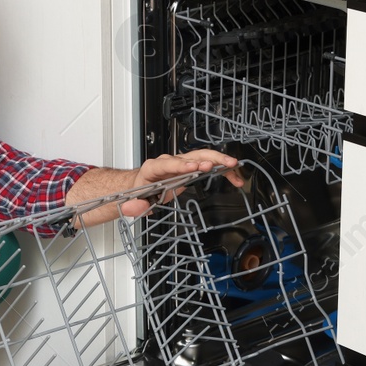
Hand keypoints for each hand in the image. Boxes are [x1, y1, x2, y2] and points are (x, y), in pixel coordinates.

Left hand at [118, 149, 243, 217]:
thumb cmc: (141, 189)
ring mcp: (182, 162)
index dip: (181, 165)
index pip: (168, 164)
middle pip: (190, 156)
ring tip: (234, 166)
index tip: (192, 167)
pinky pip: (210, 165)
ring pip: (203, 156)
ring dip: (219, 160)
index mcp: (154, 168)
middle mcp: (170, 162)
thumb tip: (130, 209)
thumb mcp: (135, 200)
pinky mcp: (192, 166)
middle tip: (219, 163)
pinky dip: (223, 171)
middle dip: (206, 159)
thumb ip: (134, 205)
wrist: (142, 184)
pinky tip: (234, 178)